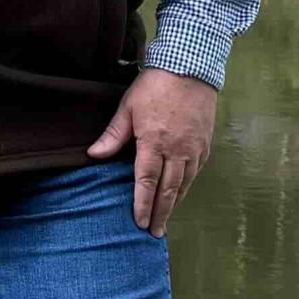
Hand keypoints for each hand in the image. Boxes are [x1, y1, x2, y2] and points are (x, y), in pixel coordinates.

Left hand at [86, 68, 217, 236]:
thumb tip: (93, 155)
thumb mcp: (128, 107)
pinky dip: (187, 186)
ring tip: (166, 219)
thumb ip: (113, 135)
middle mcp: (177, 149)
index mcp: (154, 142)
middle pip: (168, 189)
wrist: (191, 66)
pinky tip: (181, 193)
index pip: (146, 181)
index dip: (142, 204)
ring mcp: (194, 147)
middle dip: (160, 213)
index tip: (139, 222)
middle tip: (154, 232)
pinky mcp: (205, 143)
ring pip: (184, 183)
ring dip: (175, 204)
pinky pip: (196, 171)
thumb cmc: (155, 84)